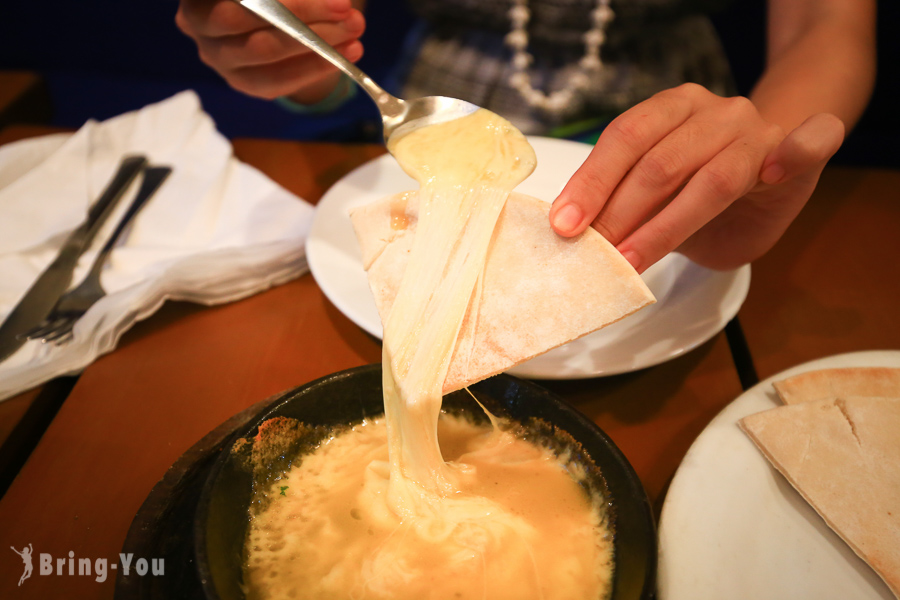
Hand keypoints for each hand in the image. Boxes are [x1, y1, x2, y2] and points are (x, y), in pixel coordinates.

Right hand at [176, 0, 364, 102]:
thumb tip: (333, 1)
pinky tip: (345, 56)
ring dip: (316, 43)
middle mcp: (197, 22)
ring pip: (265, 52)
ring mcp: (216, 56)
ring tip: (354, 33)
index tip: (337, 0)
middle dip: (305, 16)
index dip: (292, 1)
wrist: (270, 13)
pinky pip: (275, 81)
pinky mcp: (239, 81)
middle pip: (250, 20)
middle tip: (349, 14)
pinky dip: (314, 67)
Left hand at [549, 83, 843, 272]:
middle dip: (621, 214)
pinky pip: (809, 142)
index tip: (565, 225)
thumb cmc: (702, 190)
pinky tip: (773, 174)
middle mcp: (714, 111)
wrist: (773, 174)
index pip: (624, 138)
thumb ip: (625, 203)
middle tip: (596, 254)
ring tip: (633, 260)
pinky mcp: (800, 150)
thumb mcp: (656, 196)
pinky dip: (795, 152)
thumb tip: (575, 234)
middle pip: (660, 162)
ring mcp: (758, 129)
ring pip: (712, 176)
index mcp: (672, 108)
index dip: (592, 183)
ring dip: (667, 225)